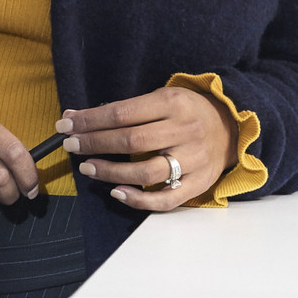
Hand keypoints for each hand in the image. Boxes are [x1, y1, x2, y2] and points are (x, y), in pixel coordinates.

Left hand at [58, 85, 233, 211]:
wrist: (231, 126)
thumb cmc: (188, 111)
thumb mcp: (163, 98)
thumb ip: (127, 110)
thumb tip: (80, 118)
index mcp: (173, 103)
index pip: (122, 113)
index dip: (90, 120)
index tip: (66, 124)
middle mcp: (184, 130)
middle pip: (131, 141)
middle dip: (95, 143)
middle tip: (71, 145)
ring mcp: (193, 159)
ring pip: (146, 172)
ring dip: (111, 172)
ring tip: (87, 167)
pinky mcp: (199, 183)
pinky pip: (166, 199)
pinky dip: (139, 199)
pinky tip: (116, 193)